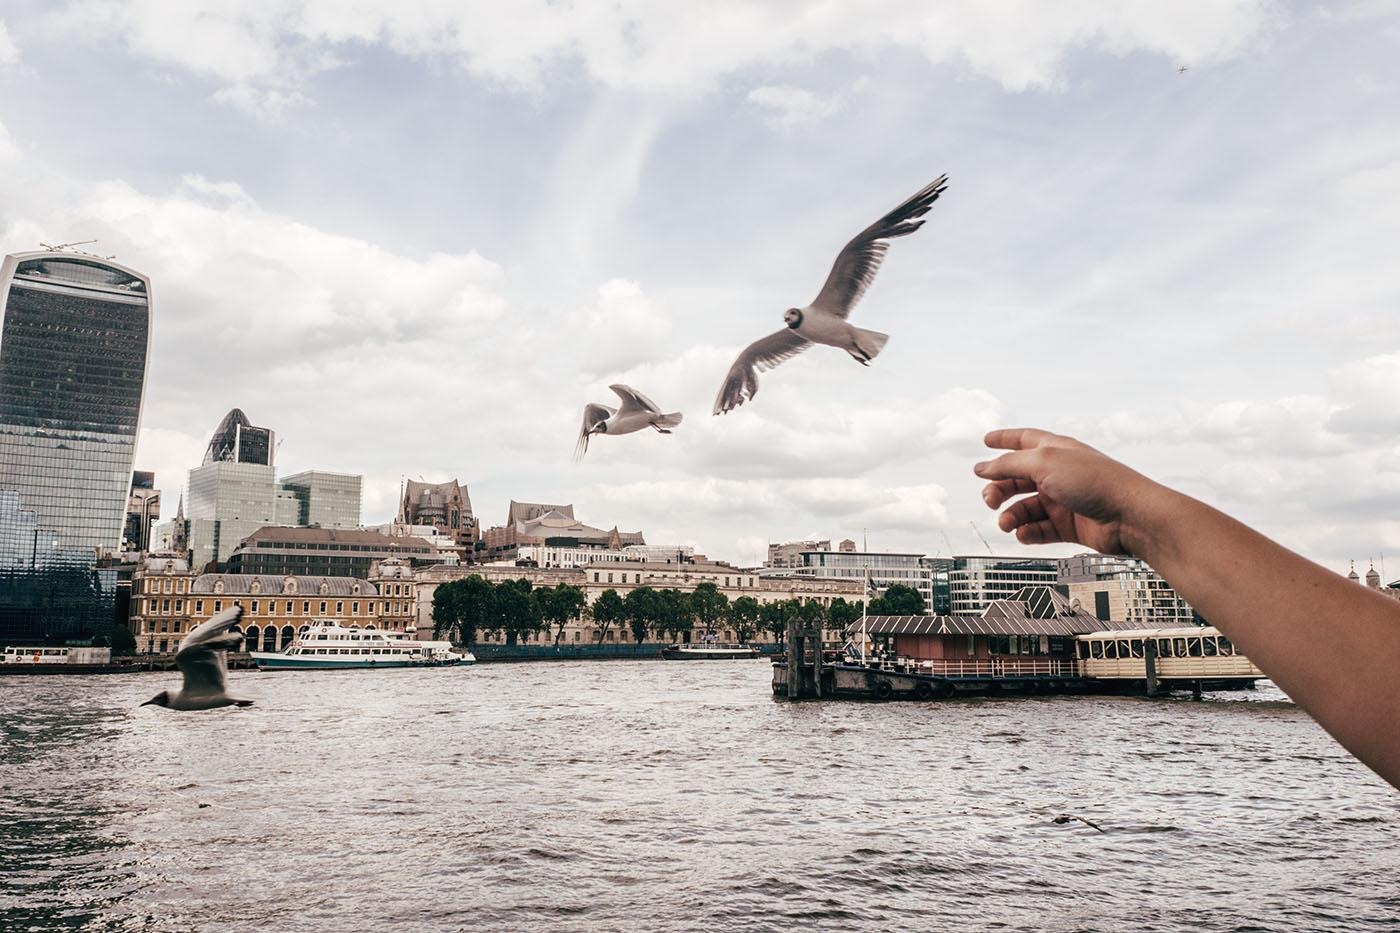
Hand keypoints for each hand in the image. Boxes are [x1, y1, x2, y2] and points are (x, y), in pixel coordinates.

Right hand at [973, 427, 1161, 556]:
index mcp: (1055, 450)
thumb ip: (1009, 464)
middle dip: (999, 488)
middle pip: (1017, 478)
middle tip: (990, 499)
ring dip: (1011, 515)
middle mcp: (1058, 474)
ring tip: (1006, 523)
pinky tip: (1024, 533)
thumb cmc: (1095, 481)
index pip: (1024, 440)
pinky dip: (1027, 532)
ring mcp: (1063, 500)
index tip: (986, 441)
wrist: (1129, 516)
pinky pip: (1039, 529)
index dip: (1004, 439)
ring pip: (1025, 507)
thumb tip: (983, 467)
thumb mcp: (1044, 463)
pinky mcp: (1069, 525)